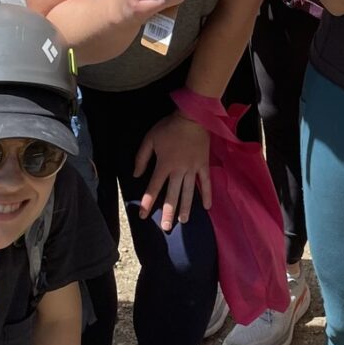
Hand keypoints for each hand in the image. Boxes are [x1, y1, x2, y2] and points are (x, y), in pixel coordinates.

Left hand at [133, 109, 211, 231]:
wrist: (192, 117)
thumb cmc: (169, 128)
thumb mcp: (150, 139)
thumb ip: (141, 157)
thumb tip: (136, 175)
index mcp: (164, 164)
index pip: (154, 187)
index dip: (148, 201)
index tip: (143, 215)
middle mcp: (178, 170)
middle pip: (172, 195)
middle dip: (168, 212)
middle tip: (166, 227)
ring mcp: (192, 169)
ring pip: (188, 192)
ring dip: (186, 207)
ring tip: (183, 221)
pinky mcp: (203, 165)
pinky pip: (206, 182)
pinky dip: (206, 194)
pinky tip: (207, 207)